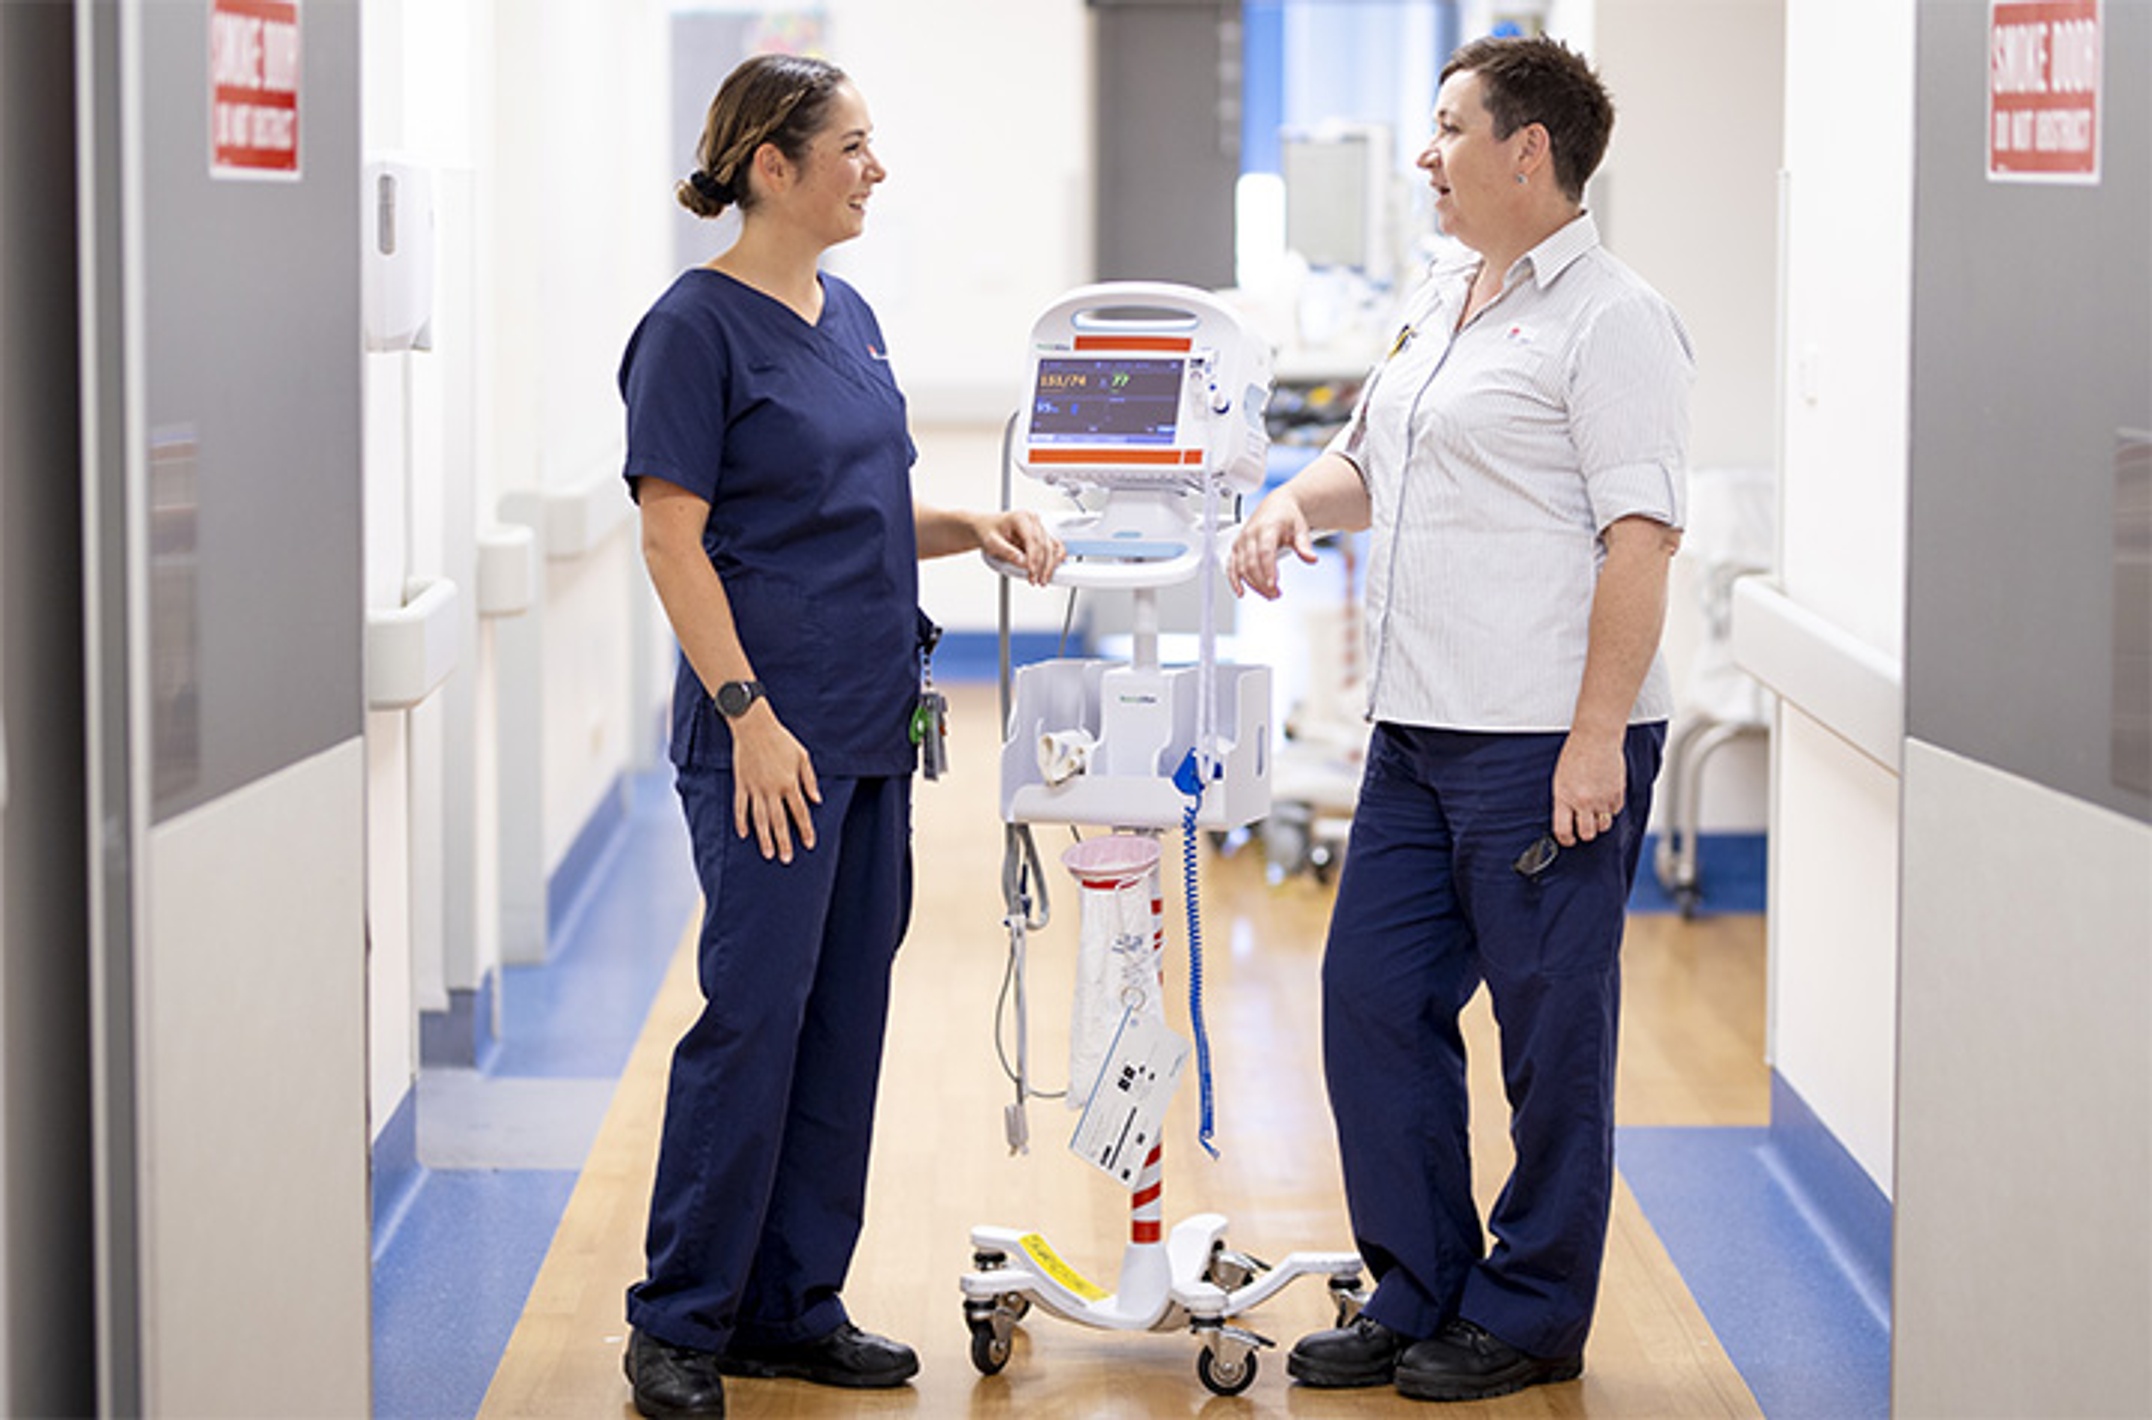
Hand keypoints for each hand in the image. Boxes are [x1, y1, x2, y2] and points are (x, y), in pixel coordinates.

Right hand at [726, 705, 820, 862]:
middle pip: (779, 821)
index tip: (810, 844)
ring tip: (768, 854)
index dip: (805, 829)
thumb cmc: (781, 740)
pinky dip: (741, 821)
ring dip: (764, 838)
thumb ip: (809, 780)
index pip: (800, 812)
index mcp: (789, 783)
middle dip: (784, 841)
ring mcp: (754, 788)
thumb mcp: (802, 757)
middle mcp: (772, 789)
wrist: (754, 726)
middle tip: (786, 859)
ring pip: (759, 819)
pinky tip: (744, 834)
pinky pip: (740, 807)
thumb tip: (817, 801)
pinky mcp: (741, 784)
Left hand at [978, 509, 1063, 585]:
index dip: (1034, 557)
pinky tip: (1050, 570)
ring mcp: (1038, 527)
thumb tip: (1022, 561)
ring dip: (1048, 565)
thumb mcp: (991, 542)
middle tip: (1036, 580)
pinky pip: (1052, 547)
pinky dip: (1053, 559)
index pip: (1032, 539)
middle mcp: (1032, 520)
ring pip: (1050, 547)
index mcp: (1020, 518)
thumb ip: (1007, 552)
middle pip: (1044, 544)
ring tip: (1041, 579)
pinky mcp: (1040, 536)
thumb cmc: (987, 531)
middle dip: (1041, 564)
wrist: (985, 529)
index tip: (1032, 571)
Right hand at [1227, 492, 1317, 599]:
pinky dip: (1233, 580)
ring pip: (1241, 568)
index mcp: (1267, 528)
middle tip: (1276, 594)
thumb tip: (1311, 559)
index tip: (1273, 585)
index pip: (1265, 552)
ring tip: (1269, 594)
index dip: (1268, 570)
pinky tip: (1241, 592)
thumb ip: (1304, 545)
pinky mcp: (1236, 547)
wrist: (1276, 505)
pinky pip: (1231, 566)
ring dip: (1254, 584)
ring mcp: (1241, 541)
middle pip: (1252, 564)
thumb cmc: (1288, 517)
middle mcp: (1251, 534)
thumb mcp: (1301, 529)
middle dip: (1262, 582)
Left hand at [1550, 731, 1624, 846]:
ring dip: (1599, 822)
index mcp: (1564, 797)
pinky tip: (1605, 796)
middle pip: (1587, 834)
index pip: (1563, 830)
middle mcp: (1583, 801)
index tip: (1568, 840)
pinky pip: (1615, 812)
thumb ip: (1564, 800)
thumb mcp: (1560, 779)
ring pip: (1603, 826)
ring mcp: (1601, 799)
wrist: (1596, 739)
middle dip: (1585, 833)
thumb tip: (1567, 820)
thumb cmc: (1576, 755)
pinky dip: (1611, 809)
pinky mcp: (1617, 795)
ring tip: (1595, 810)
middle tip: (1584, 827)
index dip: (1566, 840)